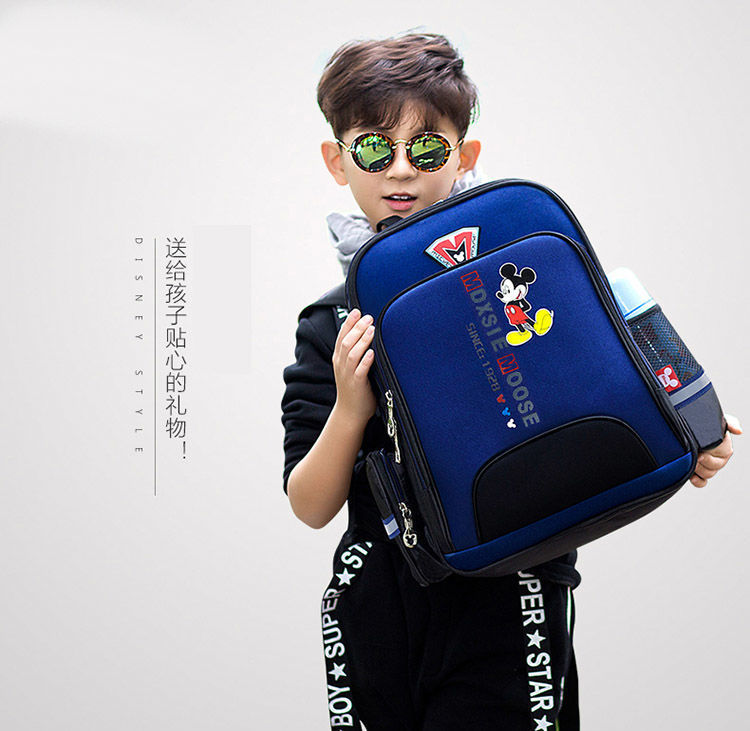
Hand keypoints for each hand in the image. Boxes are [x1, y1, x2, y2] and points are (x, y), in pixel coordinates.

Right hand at [332, 309, 376, 423]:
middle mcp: (341, 365)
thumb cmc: (355, 388)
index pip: (342, 337)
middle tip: (368, 317)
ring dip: (362, 341)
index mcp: (339, 359)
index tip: (357, 311)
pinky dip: (365, 361)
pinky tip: (372, 352)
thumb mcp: (351, 367)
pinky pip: (360, 371)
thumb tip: (366, 333)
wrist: (350, 412)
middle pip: (346, 342)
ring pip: (352, 354)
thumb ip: (356, 352)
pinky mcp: (356, 385)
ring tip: (371, 330)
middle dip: (357, 328)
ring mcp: (347, 375)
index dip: (349, 323)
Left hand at [690, 413, 741, 486]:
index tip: (701, 452)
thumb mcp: (715, 419)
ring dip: (699, 470)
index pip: (722, 457)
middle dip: (704, 463)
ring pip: (708, 474)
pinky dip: (698, 481)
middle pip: (715, 467)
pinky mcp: (698, 472)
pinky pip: (702, 482)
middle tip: (694, 456)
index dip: (711, 457)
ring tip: (690, 461)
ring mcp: (708, 465)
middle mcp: (718, 457)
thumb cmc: (702, 422)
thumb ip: (729, 422)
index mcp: (724, 447)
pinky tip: (692, 477)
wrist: (685, 424)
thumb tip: (739, 431)